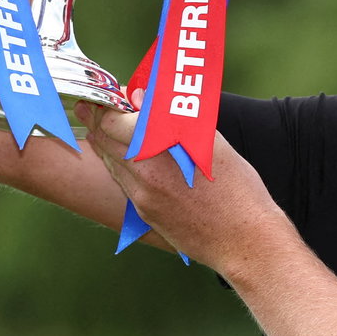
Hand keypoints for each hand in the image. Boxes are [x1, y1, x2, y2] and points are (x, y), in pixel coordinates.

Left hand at [76, 98, 291, 273]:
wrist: (243, 240)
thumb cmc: (238, 189)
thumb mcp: (211, 143)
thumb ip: (175, 120)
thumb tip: (146, 100)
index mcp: (162, 147)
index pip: (114, 120)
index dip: (108, 104)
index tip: (112, 95)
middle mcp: (145, 171)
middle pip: (104, 139)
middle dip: (97, 119)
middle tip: (93, 105)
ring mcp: (142, 195)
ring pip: (110, 161)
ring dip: (105, 142)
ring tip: (103, 126)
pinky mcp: (144, 213)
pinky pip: (123, 182)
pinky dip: (118, 164)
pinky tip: (125, 157)